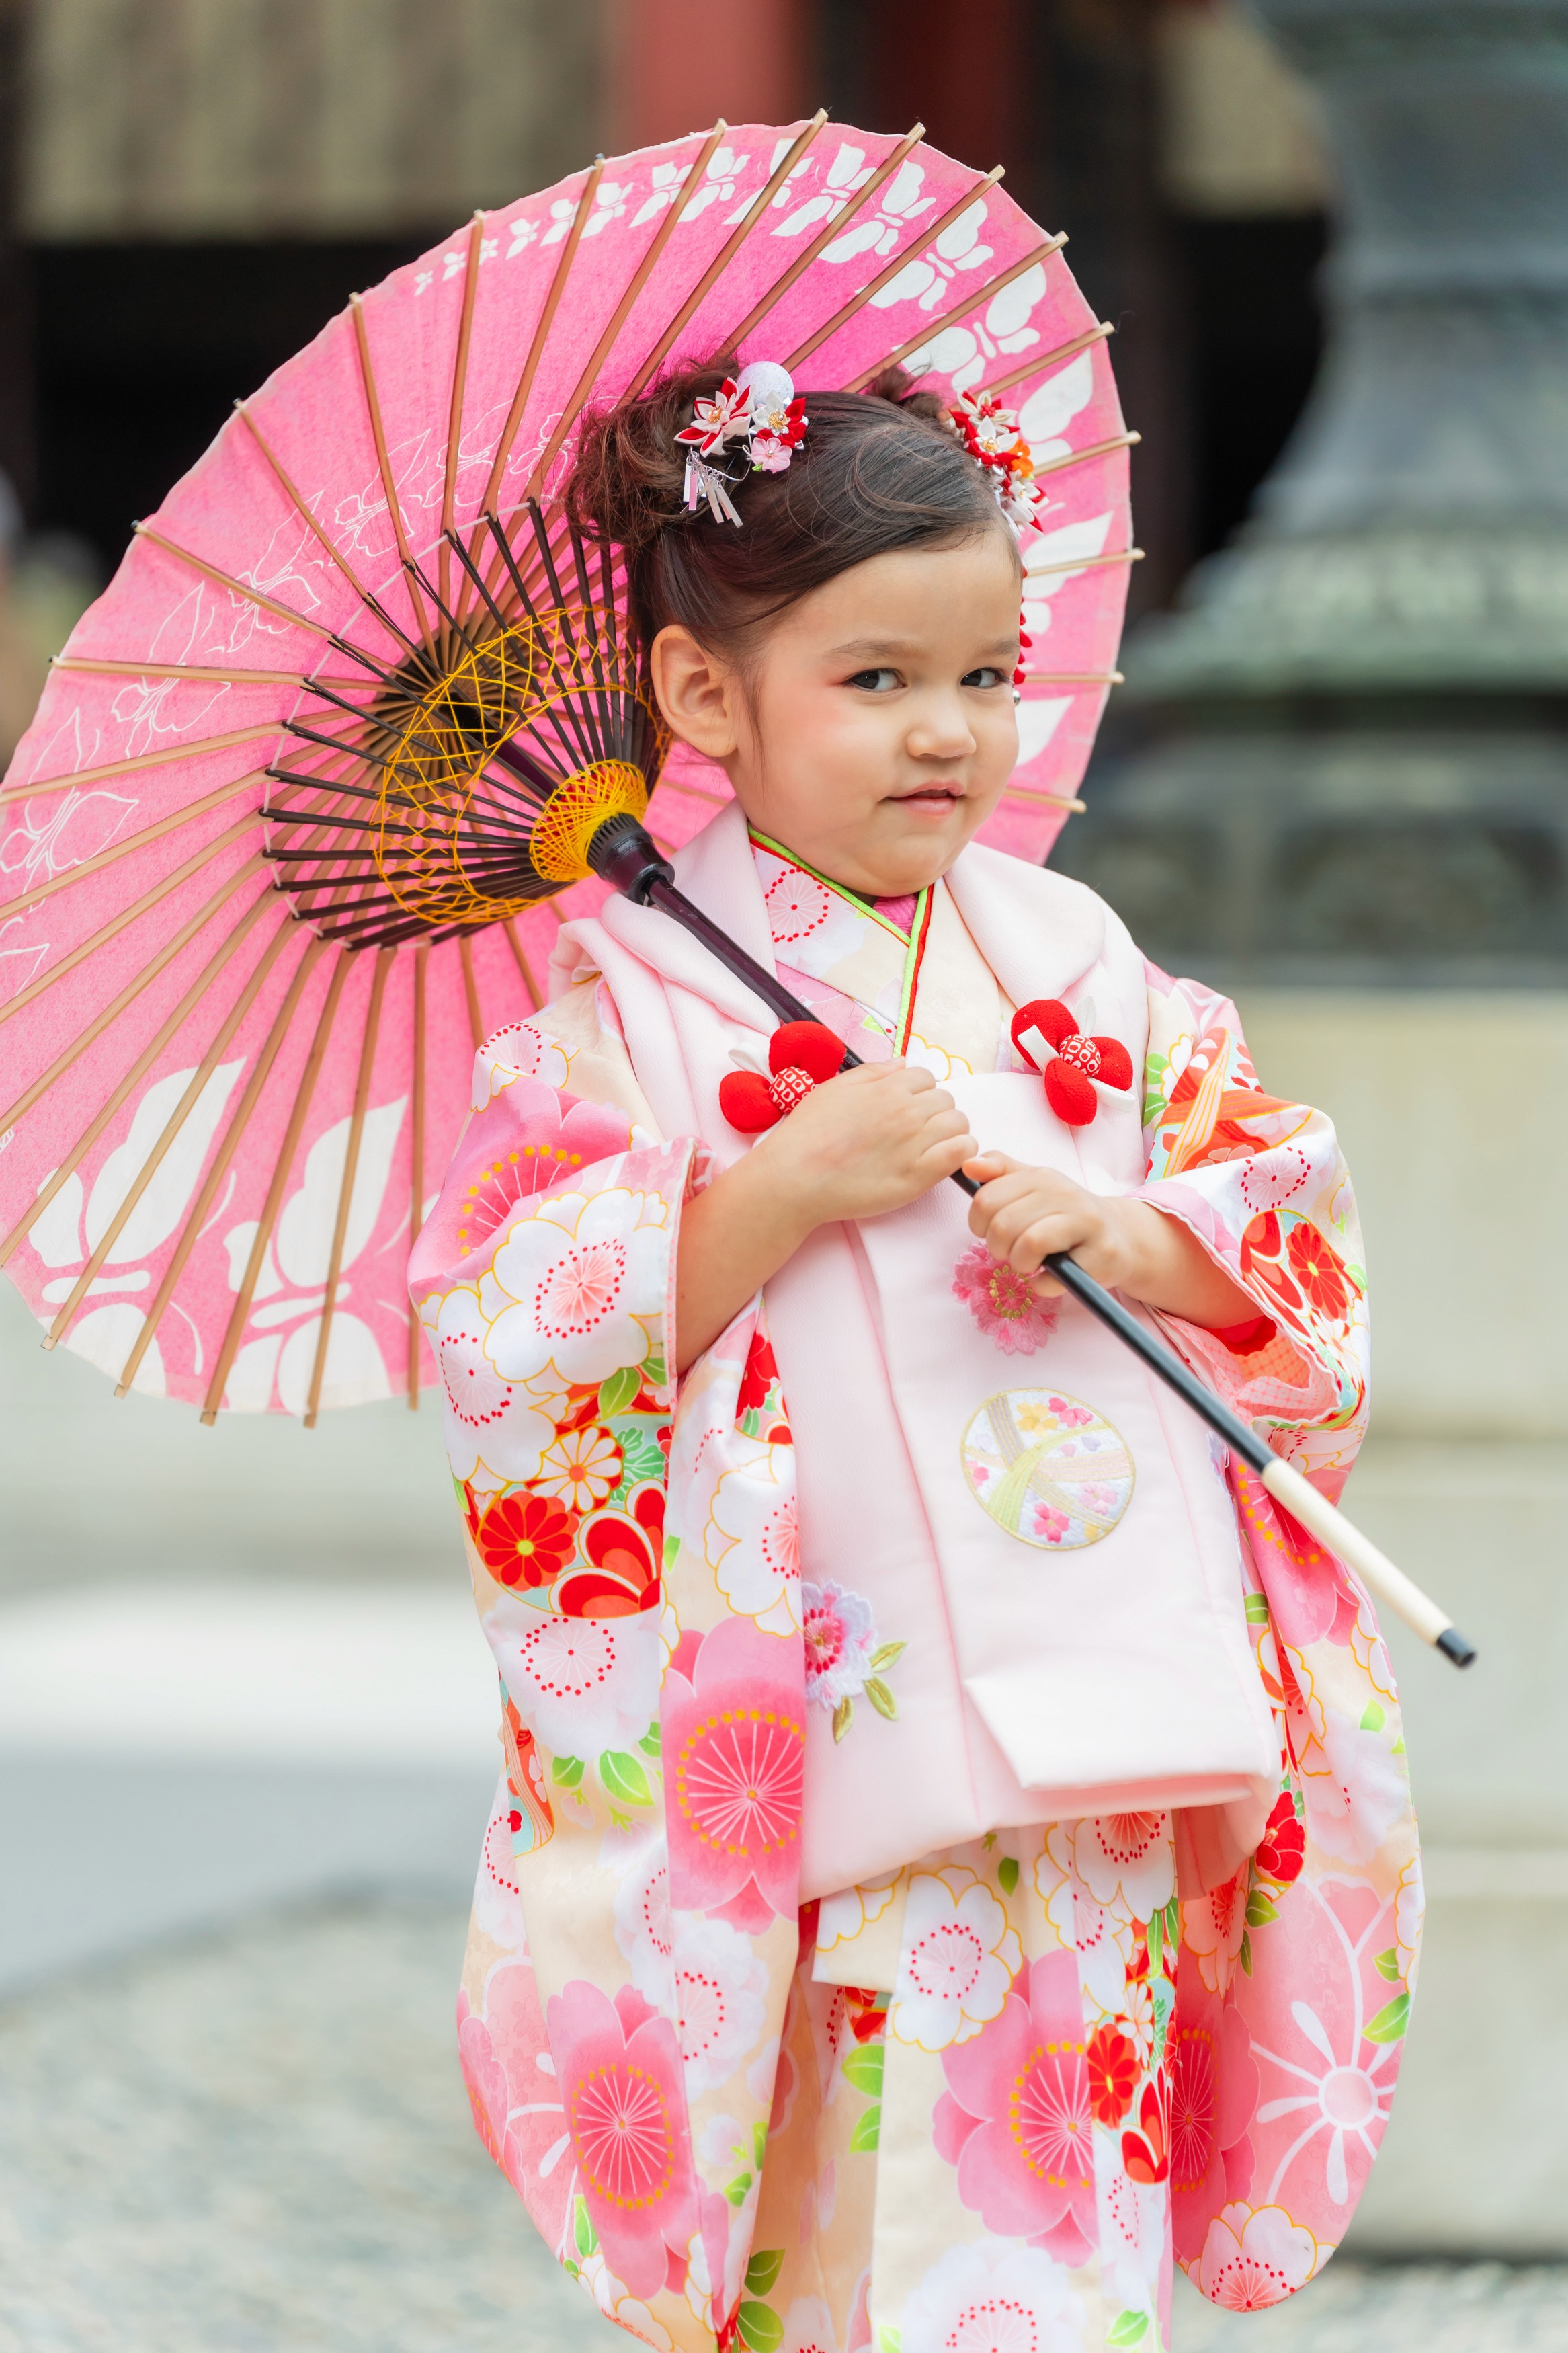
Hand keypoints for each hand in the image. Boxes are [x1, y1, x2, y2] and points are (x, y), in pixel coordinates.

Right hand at [751, 1060, 977, 1228]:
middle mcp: (905, 1110)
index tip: (903, 1111)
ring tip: (928, 1148)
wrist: (795, 1178)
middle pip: (944, 1100)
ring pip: (958, 1124)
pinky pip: (961, 1151)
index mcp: (886, 1088)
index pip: (925, 1078)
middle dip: (933, 1113)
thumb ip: (872, 1073)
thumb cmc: (807, 1134)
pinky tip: (943, 1160)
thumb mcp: (833, 1089)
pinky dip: (960, 1152)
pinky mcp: (919, 1175)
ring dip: (949, 1132)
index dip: (916, 1094)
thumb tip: (902, 1063)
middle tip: (913, 1133)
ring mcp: (915, 1142)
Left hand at [963, 1153, 1127, 1296]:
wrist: (1120, 1235)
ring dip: (1020, 1264)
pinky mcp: (1101, 1256)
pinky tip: (1049, 1277)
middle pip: (1003, 1225)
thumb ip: (1000, 1172)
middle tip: (1009, 1252)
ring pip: (1030, 1245)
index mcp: (1042, 1177)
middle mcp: (1066, 1195)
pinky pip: (1053, 1278)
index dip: (977, 1223)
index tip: (989, 1230)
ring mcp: (1086, 1224)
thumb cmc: (1066, 1213)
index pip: (985, 1199)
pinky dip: (1042, 1285)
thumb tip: (969, 1164)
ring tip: (1029, 1263)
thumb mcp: (1033, 1186)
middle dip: (998, 1247)